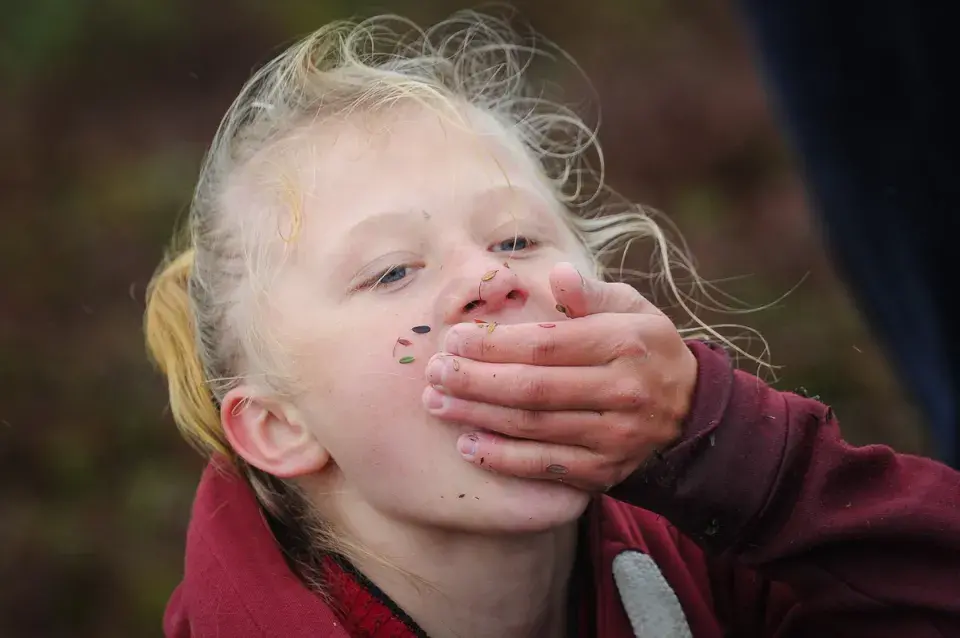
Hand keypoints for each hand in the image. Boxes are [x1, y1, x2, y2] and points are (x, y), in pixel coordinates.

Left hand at [422, 262, 697, 491]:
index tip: (453, 339)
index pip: (546, 345)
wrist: (690, 412)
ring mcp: (615, 437)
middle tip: (433, 373)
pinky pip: (546, 468)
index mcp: (625, 343)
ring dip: (478, 417)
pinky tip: (468, 445)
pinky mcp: (605, 472)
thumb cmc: (644, 348)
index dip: (494, 345)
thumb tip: (556, 273)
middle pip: (533, 389)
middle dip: (475, 381)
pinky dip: (503, 459)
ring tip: (437, 403)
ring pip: (534, 429)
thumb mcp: (633, 308)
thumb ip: (591, 293)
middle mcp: (623, 392)